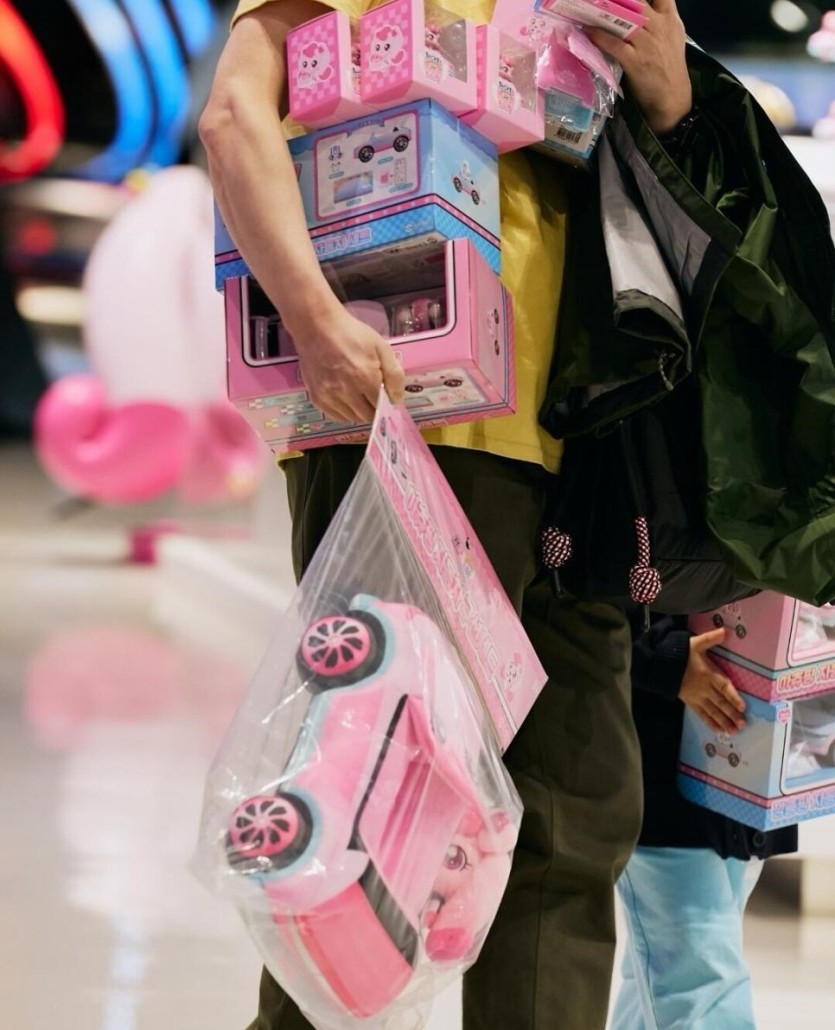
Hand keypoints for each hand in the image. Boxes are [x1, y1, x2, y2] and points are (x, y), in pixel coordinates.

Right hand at [292, 304, 405, 423]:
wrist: (317, 326)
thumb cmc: (352, 334)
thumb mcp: (381, 347)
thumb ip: (394, 374)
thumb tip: (397, 399)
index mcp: (365, 378)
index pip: (382, 406)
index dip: (387, 403)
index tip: (386, 398)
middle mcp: (346, 391)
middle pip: (367, 416)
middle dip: (374, 409)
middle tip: (373, 396)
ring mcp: (329, 396)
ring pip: (352, 418)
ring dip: (359, 411)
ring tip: (359, 396)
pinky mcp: (317, 398)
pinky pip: (336, 416)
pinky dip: (344, 412)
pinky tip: (346, 399)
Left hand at [587, 0, 692, 133]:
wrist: (672, 98)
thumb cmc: (669, 67)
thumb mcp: (672, 36)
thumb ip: (660, 19)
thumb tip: (639, 7)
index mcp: (670, 18)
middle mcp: (659, 26)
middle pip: (638, 1)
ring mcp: (646, 44)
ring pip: (624, 18)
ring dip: (604, 11)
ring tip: (587, 6)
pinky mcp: (635, 61)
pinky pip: (614, 44)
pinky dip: (599, 36)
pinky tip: (588, 31)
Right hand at [679, 627, 746, 733]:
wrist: (661, 664)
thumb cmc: (681, 653)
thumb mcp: (696, 643)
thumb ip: (711, 638)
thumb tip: (725, 631)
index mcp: (709, 674)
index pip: (724, 687)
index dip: (733, 697)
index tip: (743, 707)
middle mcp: (705, 688)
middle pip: (720, 703)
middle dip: (732, 714)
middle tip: (743, 725)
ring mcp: (697, 697)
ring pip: (713, 711)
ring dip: (724, 721)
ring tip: (734, 731)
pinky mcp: (690, 702)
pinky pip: (701, 714)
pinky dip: (710, 722)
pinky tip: (718, 730)